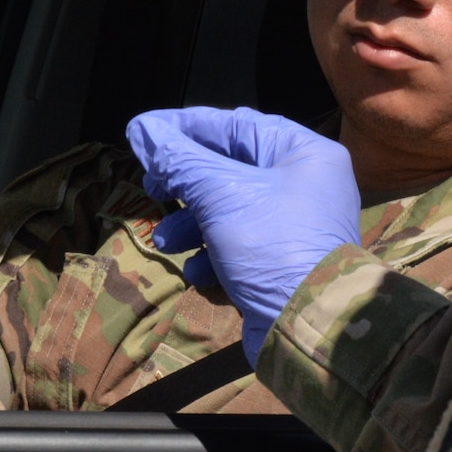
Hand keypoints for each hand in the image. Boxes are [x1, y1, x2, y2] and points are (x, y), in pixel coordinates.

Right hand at [126, 107, 359, 361]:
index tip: (144, 132)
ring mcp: (294, 226)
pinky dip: (213, 256)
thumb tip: (142, 128)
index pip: (236, 125)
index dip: (185, 128)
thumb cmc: (271, 245)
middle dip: (185, 183)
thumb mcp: (221, 194)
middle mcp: (304, 184)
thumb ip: (179, 159)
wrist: (309, 326)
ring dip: (191, 224)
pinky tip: (199, 271)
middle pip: (230, 169)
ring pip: (229, 211)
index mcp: (304, 153)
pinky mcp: (280, 264)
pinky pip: (239, 247)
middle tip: (152, 190)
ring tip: (168, 241)